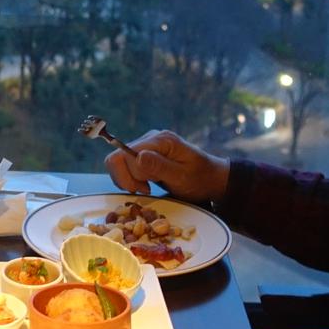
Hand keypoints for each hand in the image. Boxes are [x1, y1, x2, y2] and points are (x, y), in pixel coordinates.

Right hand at [105, 130, 228, 202]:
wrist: (211, 178)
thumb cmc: (200, 179)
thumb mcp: (182, 177)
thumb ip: (160, 166)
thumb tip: (137, 157)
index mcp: (160, 140)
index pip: (126, 154)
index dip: (130, 175)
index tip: (146, 189)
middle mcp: (150, 138)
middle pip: (117, 157)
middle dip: (127, 178)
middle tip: (146, 189)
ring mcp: (146, 145)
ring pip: (118, 161)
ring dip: (128, 179)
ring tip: (147, 187)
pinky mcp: (144, 153)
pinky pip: (124, 165)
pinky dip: (131, 178)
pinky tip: (147, 184)